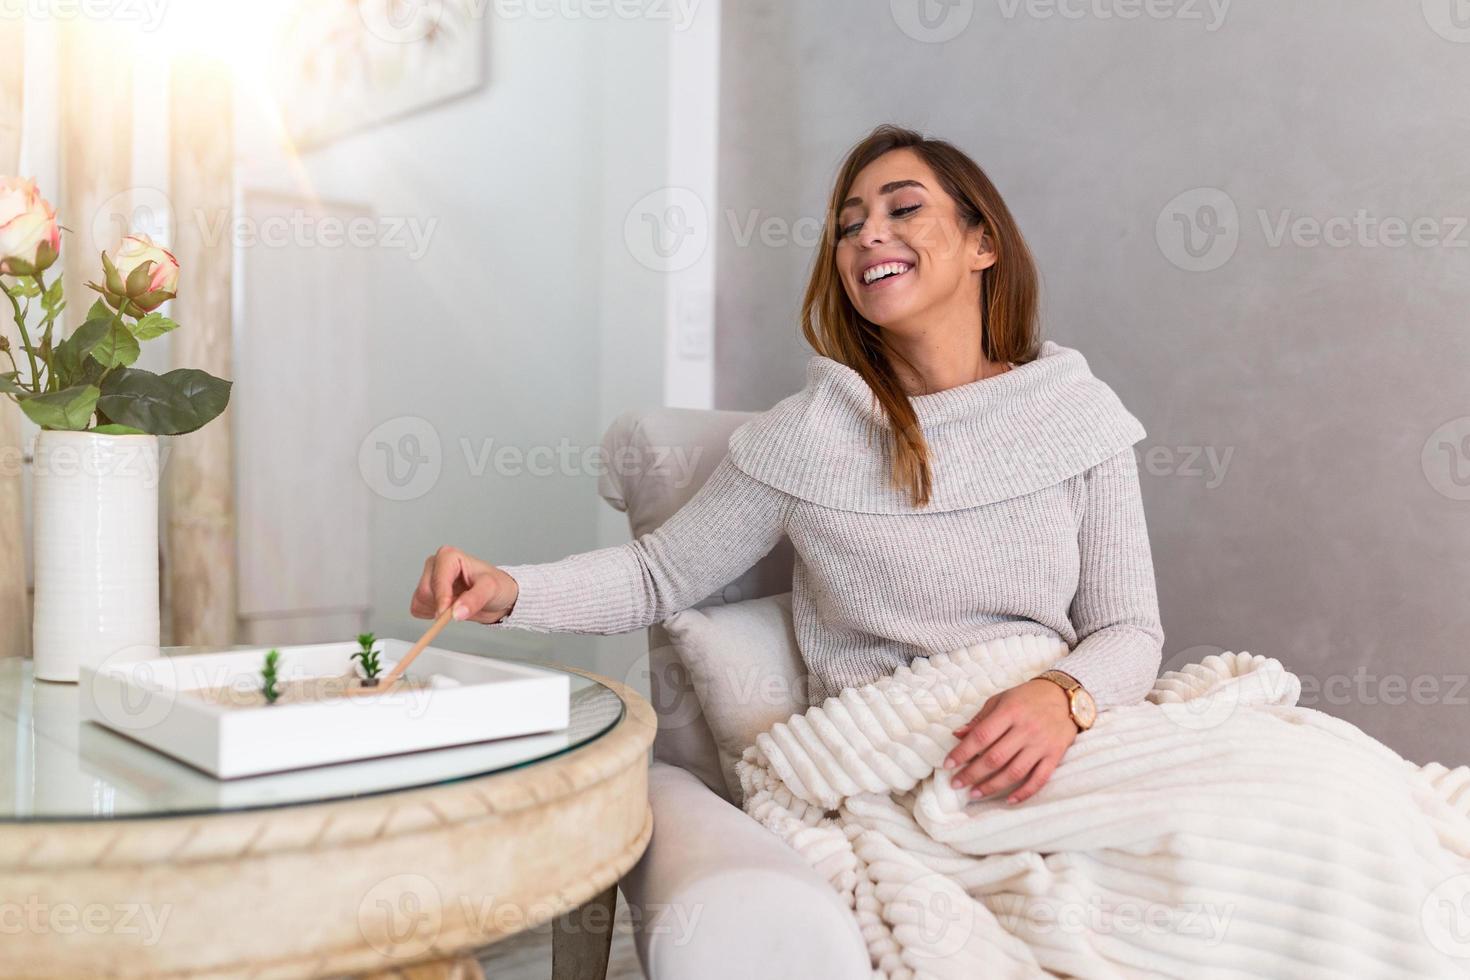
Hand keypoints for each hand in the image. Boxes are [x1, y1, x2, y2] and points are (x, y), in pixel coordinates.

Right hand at [411, 545, 519, 624]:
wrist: (497, 597)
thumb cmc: (496, 586)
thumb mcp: (491, 589)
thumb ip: (474, 600)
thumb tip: (456, 613)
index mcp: (448, 556)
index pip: (437, 580)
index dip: (441, 598)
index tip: (446, 614)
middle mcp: (435, 565)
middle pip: (425, 591)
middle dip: (442, 604)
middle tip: (462, 606)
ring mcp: (428, 579)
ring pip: (420, 601)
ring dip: (437, 610)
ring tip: (459, 602)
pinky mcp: (425, 594)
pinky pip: (417, 609)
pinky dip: (431, 614)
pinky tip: (448, 609)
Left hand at [940, 677, 1079, 804]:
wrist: (1065, 696)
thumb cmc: (1027, 697)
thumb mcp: (1001, 700)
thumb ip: (980, 719)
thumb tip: (957, 735)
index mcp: (1009, 712)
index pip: (981, 736)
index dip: (962, 752)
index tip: (948, 764)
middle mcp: (1026, 729)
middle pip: (995, 758)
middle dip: (972, 774)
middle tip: (956, 784)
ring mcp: (1041, 744)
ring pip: (1014, 772)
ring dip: (992, 786)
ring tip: (974, 793)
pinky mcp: (1055, 755)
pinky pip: (1039, 779)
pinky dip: (1024, 792)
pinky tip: (1008, 800)